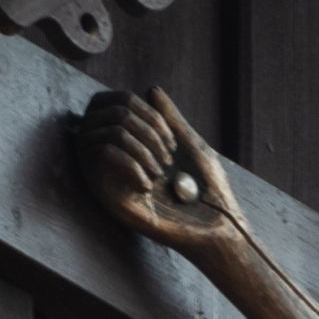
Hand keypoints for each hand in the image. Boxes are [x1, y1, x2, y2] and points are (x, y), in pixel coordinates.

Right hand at [79, 84, 251, 270]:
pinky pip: (104, 156)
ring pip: (110, 132)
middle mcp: (113, 156)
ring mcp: (107, 175)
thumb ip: (169, 118)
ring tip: (160, 173)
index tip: (169, 137)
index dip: (143, 109)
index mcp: (131, 143)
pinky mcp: (106, 195)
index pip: (115, 101)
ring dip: (143, 147)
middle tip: (168, 158)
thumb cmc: (208, 191)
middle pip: (113, 111)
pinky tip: (147, 187)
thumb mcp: (189, 145)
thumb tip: (150, 90)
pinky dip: (131, 164)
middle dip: (148, 129)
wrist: (214, 229)